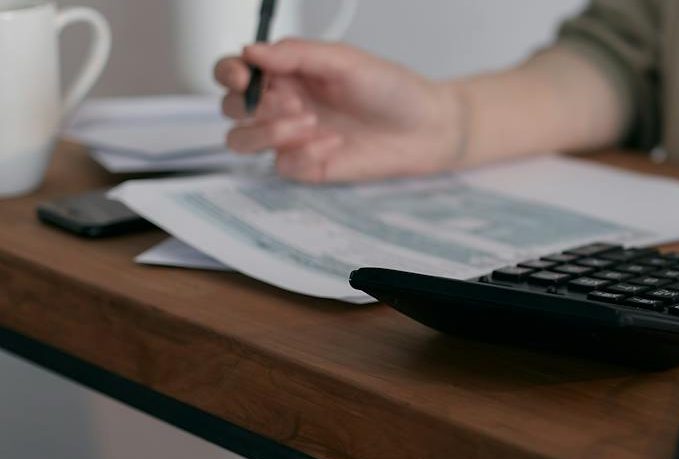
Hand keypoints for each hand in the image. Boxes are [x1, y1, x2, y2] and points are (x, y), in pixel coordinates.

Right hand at [215, 39, 462, 182]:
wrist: (427, 128)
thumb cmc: (391, 89)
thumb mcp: (345, 61)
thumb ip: (297, 53)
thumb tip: (252, 50)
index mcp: (286, 72)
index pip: (233, 71)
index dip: (228, 73)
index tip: (243, 76)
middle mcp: (281, 104)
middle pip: (229, 107)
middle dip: (251, 104)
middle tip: (294, 101)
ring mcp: (291, 137)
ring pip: (241, 140)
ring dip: (266, 132)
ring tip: (308, 121)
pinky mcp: (307, 166)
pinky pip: (282, 166)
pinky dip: (303, 154)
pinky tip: (334, 143)